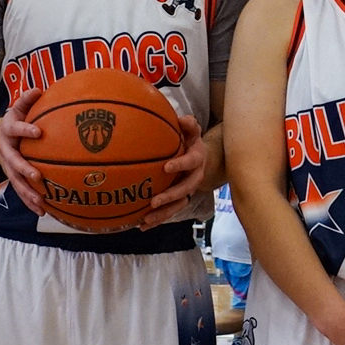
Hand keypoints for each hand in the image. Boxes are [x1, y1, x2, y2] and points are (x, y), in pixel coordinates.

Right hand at [0, 86, 46, 213]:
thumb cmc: (13, 120)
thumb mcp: (18, 107)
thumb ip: (27, 99)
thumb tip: (39, 90)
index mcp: (8, 130)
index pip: (16, 128)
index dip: (26, 129)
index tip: (39, 131)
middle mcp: (5, 150)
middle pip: (13, 162)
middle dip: (24, 170)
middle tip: (37, 177)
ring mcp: (7, 166)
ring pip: (16, 182)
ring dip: (27, 194)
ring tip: (41, 204)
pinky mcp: (12, 178)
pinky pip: (20, 191)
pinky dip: (30, 202)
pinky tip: (43, 212)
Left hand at [136, 112, 205, 229]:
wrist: (202, 157)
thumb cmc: (190, 141)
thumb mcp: (192, 130)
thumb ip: (189, 124)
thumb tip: (182, 118)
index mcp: (197, 158)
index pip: (191, 162)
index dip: (180, 165)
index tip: (166, 167)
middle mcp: (195, 177)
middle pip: (185, 189)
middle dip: (170, 196)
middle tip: (154, 201)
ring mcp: (188, 190)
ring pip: (178, 205)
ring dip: (163, 214)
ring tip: (146, 219)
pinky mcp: (180, 200)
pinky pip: (170, 212)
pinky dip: (157, 220)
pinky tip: (142, 226)